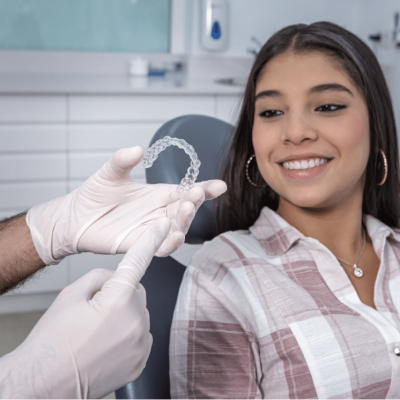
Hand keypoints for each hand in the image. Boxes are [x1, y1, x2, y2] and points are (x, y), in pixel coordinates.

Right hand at [0, 217, 169, 398]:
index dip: (151, 240)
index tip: (163, 227)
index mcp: (118, 300)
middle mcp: (136, 322)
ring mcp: (140, 345)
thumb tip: (117, 278)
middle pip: (137, 292)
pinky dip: (129, 334)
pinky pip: (142, 335)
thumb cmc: (52, 340)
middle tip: (95, 310)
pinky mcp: (141, 362)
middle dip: (121, 294)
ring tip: (97, 332)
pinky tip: (106, 344)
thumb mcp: (70, 294)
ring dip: (126, 316)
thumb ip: (101, 276)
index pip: (138, 261)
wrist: (43, 384)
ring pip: (140, 314)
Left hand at [26, 146, 226, 264]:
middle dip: (194, 202)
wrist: (74, 217)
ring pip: (176, 228)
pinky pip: (159, 247)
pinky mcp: (139, 245)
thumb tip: (139, 149)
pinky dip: (169, 244)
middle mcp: (159, 212)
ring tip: (186, 207)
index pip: (186, 191)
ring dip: (184, 221)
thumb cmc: (94, 194)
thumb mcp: (109, 172)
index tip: (219, 186)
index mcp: (158, 194)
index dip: (205, 189)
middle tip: (196, 193)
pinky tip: (175, 237)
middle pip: (185, 209)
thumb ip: (123, 160)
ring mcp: (151, 229)